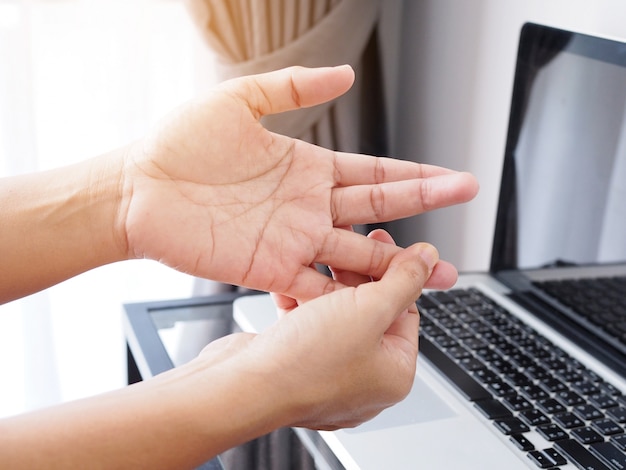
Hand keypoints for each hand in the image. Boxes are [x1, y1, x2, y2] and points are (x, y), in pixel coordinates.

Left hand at [121, 65, 477, 300]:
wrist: (138, 189)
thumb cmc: (179, 143)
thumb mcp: (238, 101)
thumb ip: (292, 88)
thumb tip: (343, 75)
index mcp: (307, 168)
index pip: (373, 174)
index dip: (415, 176)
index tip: (451, 178)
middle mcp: (307, 206)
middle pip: (379, 212)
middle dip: (425, 208)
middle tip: (466, 207)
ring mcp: (292, 240)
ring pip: (358, 255)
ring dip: (398, 266)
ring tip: (437, 273)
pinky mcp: (269, 269)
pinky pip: (317, 286)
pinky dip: (346, 297)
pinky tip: (376, 302)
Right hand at [197, 239, 435, 429]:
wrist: (242, 389)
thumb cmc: (307, 362)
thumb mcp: (368, 310)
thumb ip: (403, 281)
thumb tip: (430, 260)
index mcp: (393, 373)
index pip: (406, 311)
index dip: (393, 273)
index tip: (381, 244)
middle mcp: (363, 377)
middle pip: (371, 312)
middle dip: (357, 276)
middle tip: (348, 245)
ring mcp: (328, 374)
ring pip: (336, 317)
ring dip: (327, 286)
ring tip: (316, 258)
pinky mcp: (297, 366)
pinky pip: (307, 327)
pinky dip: (301, 304)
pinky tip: (292, 284)